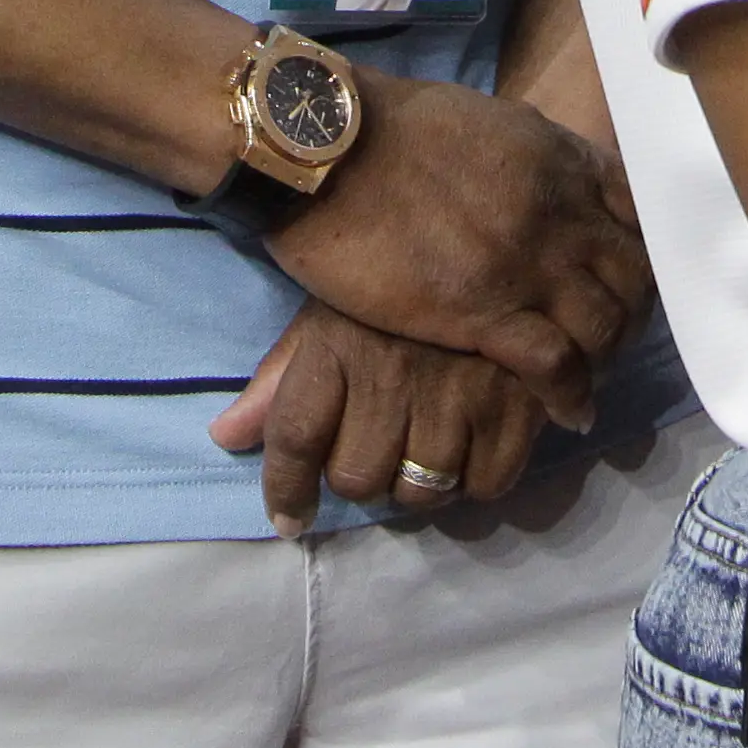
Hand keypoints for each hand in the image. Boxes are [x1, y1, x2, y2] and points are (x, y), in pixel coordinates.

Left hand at [212, 299, 550, 535]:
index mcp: (343, 342)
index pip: (297, 436)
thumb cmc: (402, 274)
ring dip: (418, 483)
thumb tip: (224, 437)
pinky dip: (477, 477)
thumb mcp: (334, 306)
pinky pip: (488, 482)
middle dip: (361, 476)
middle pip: (357, 476)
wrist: (503, 228)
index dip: (286, 490)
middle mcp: (396, 372)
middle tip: (379, 449)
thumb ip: (280, 376)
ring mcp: (462, 389)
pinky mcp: (523, 400)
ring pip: (422, 490)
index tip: (291, 519)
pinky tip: (473, 445)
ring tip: (426, 449)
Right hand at [266, 72, 650, 428]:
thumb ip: (533, 159)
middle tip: (614, 340)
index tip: (630, 283)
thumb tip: (547, 177)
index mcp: (563, 161)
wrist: (336, 146)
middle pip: (634, 277)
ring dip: (606, 358)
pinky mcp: (485, 310)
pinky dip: (571, 395)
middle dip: (632, 313)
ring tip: (593, 379)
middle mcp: (562, 211)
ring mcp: (529, 262)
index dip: (642, 257)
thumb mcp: (493, 123)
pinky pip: (555, 364)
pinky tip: (570, 413)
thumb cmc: (397, 129)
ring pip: (605, 325)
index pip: (640, 216)